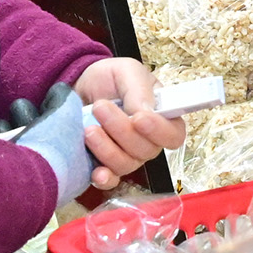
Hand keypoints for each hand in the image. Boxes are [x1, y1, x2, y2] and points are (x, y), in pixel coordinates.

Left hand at [74, 55, 186, 191]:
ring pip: (126, 164)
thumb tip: (145, 113)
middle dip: (122, 130)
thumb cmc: (109, 78)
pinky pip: (110, 180)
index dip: (160, 131)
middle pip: (146, 150)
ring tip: (88, 128)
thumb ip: (138, 89)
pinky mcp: (105, 166)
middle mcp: (148, 141)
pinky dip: (104, 178)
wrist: (78, 87)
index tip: (139, 118)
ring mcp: (127, 155)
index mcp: (162, 117)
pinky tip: (95, 172)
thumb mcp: (126, 71)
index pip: (174, 134)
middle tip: (100, 107)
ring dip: (106, 148)